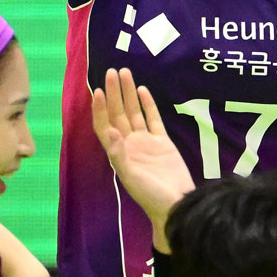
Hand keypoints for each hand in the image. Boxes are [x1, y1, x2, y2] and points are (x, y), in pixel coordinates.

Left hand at [91, 68, 194, 245]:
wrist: (177, 205)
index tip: (100, 91)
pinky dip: (148, 105)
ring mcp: (146, 142)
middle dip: (114, 93)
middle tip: (111, 71)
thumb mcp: (132, 178)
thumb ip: (120, 156)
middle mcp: (129, 144)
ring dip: (129, 94)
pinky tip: (143, 90)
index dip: (101, 109)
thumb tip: (110, 131)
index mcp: (118, 153)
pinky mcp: (163, 142)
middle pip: (118, 114)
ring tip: (125, 72)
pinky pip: (153, 119)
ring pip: (134, 112)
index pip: (105, 125)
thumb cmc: (151, 196)